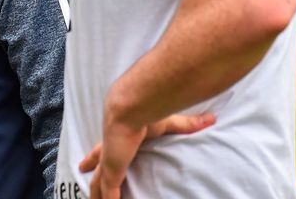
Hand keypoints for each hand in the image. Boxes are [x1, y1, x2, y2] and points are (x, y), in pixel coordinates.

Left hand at [79, 112, 214, 198]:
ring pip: (98, 186)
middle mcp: (109, 153)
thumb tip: (211, 119)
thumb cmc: (147, 111)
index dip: (93, 158)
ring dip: (97, 197)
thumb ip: (188, 124)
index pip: (101, 152)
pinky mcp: (111, 173)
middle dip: (92, 181)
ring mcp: (109, 164)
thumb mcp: (169, 122)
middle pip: (97, 172)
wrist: (132, 107)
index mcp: (116, 141)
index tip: (84, 164)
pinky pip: (108, 194)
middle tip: (85, 186)